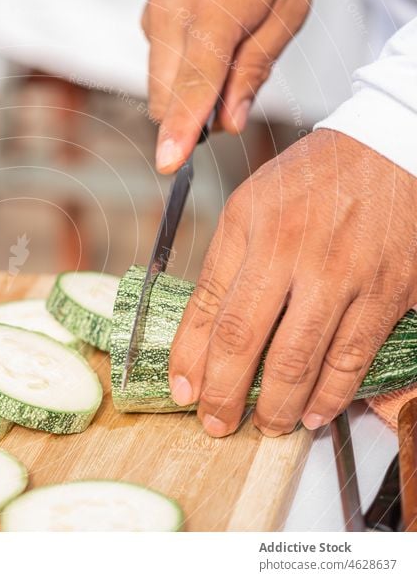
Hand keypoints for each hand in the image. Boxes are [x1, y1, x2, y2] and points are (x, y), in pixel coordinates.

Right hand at [141, 0, 310, 172]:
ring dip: (187, 91)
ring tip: (226, 54)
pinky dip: (179, 69)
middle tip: (234, 92)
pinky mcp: (149, 14)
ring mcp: (154, 13)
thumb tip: (229, 122)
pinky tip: (208, 40)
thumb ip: (254, 71)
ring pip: (157, 84)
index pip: (192, 88)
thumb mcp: (285, 15)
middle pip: (164, 98)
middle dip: (192, 114)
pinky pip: (157, 62)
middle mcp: (172, 14)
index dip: (180, 130)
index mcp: (213, 15)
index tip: (169, 162)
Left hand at [168, 130, 416, 436]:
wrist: (391, 150)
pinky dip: (330, 395)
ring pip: (298, 359)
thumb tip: (203, 327)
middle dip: (225, 393)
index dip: (189, 356)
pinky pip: (351, 357)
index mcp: (249, 227)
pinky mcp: (386, 292)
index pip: (207, 305)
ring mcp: (342, 274)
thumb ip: (227, 261)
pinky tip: (314, 411)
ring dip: (277, 405)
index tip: (181, 389)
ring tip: (265, 424)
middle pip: (244, 339)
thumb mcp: (252, 204)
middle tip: (217, 423)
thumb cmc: (315, 180)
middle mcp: (291, 251)